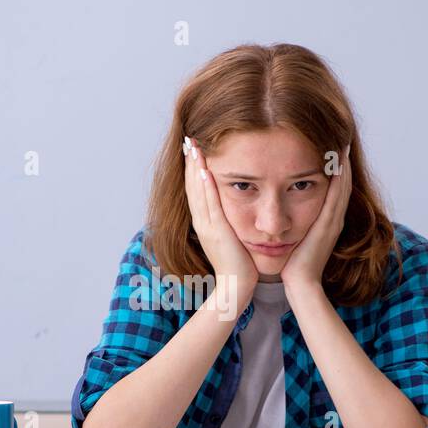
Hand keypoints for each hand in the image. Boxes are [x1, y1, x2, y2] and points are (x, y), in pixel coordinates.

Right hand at [182, 135, 257, 300]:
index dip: (192, 168)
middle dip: (190, 162)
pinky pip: (210, 206)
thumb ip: (229, 222)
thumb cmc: (240, 265)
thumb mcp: (231, 237)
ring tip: (193, 147)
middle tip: (188, 139)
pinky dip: (206, 188)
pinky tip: (205, 172)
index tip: (193, 148)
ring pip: (198, 192)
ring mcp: (208, 227)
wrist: (237, 288)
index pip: (196, 189)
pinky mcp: (217, 233)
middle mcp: (202, 222)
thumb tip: (234, 209)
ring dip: (195, 168)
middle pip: (192, 186)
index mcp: (205, 222)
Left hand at [281, 143, 351, 295]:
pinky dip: (340, 176)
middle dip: (342, 160)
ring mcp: (335, 220)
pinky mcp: (330, 223)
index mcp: (327, 220)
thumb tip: (281, 214)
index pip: (334, 187)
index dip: (335, 168)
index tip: (331, 147)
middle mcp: (334, 217)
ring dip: (343, 163)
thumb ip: (294, 224)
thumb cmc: (292, 264)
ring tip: (342, 141)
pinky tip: (338, 160)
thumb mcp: (295, 238)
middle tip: (341, 136)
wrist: (300, 284)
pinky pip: (338, 193)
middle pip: (342, 182)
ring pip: (343, 184)